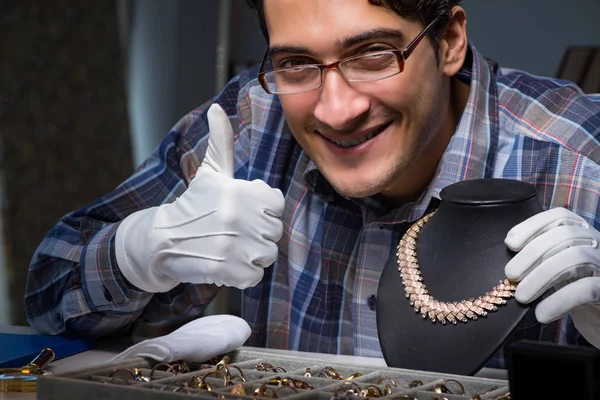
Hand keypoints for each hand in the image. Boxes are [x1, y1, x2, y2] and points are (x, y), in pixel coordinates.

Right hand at [115, 104, 284, 292]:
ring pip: (268, 253)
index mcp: (238, 190)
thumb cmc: (193, 205)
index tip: (242, 211)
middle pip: (274, 230)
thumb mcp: (210, 172)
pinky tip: (227, 262)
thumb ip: (220, 142)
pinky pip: (256, 275)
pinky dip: (244, 274)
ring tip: (230, 246)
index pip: (276, 203)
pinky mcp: (228, 271)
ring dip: (252, 254)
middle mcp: (238, 217)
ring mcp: (234, 245)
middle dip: (257, 233)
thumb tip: (216, 109)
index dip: (263, 209)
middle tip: (233, 231)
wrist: (161, 240)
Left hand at [504, 207, 599, 347]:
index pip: (560, 217)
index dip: (532, 226)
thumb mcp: (555, 265)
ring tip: (521, 296)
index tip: (510, 244)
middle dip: (532, 254)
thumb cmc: (572, 287)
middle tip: (510, 276)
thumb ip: (539, 256)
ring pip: (575, 258)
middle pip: (564, 236)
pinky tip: (541, 314)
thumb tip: (508, 261)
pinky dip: (560, 300)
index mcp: (582, 232)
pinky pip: (587, 289)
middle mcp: (597, 242)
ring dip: (541, 277)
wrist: (599, 315)